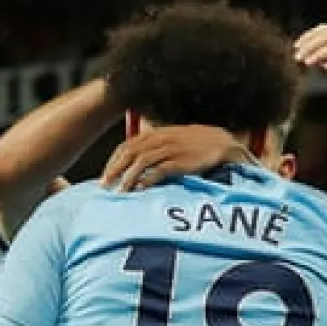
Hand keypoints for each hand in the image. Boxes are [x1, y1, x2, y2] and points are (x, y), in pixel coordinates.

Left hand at [101, 125, 253, 190]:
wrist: (222, 143)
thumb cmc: (195, 144)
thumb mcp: (171, 139)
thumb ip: (153, 146)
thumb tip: (133, 160)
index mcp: (155, 133)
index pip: (126, 146)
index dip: (113, 161)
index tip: (105, 176)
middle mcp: (160, 139)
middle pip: (129, 153)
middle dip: (114, 170)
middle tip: (104, 186)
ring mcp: (170, 149)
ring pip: (141, 161)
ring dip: (128, 177)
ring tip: (120, 191)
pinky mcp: (181, 161)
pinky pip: (159, 170)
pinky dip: (148, 180)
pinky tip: (140, 190)